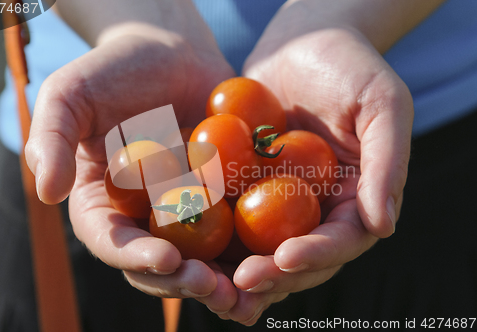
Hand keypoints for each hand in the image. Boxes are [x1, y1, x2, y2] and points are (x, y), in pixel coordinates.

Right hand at [25, 8, 236, 299]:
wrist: (171, 53)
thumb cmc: (116, 69)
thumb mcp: (72, 93)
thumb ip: (52, 138)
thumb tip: (47, 194)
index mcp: (102, 203)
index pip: (111, 241)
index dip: (135, 256)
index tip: (167, 258)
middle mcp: (141, 217)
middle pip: (158, 263)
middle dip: (184, 281)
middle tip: (215, 287)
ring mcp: (183, 211)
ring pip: (200, 258)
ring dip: (224, 280)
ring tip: (250, 290)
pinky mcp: (220, 199)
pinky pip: (236, 229)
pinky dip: (252, 249)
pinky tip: (277, 258)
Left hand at [211, 1, 412, 324]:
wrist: (301, 41)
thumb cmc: (350, 65)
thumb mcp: (383, 103)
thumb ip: (387, 162)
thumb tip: (383, 224)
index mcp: (356, 198)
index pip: (343, 239)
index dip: (318, 255)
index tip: (286, 258)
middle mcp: (319, 207)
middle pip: (299, 255)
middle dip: (273, 273)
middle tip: (241, 281)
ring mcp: (281, 199)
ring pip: (262, 246)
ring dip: (239, 267)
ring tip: (211, 280)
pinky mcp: (247, 185)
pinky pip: (231, 213)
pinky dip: (214, 232)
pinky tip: (190, 244)